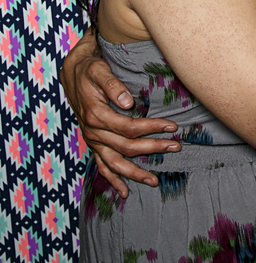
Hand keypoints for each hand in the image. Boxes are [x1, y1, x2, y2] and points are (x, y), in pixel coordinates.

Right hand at [60, 29, 180, 197]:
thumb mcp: (99, 70)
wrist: (73, 73)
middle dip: (152, 149)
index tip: (172, 126)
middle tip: (175, 147)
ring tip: (154, 181)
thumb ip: (112, 85)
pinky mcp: (93, 144)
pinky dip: (113, 180)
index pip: (129, 127)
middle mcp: (93, 131)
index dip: (152, 128)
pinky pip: (102, 167)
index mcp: (96, 115)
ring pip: (114, 163)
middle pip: (126, 147)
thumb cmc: (90, 70)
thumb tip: (128, 102)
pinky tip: (125, 192)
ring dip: (134, 173)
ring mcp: (93, 140)